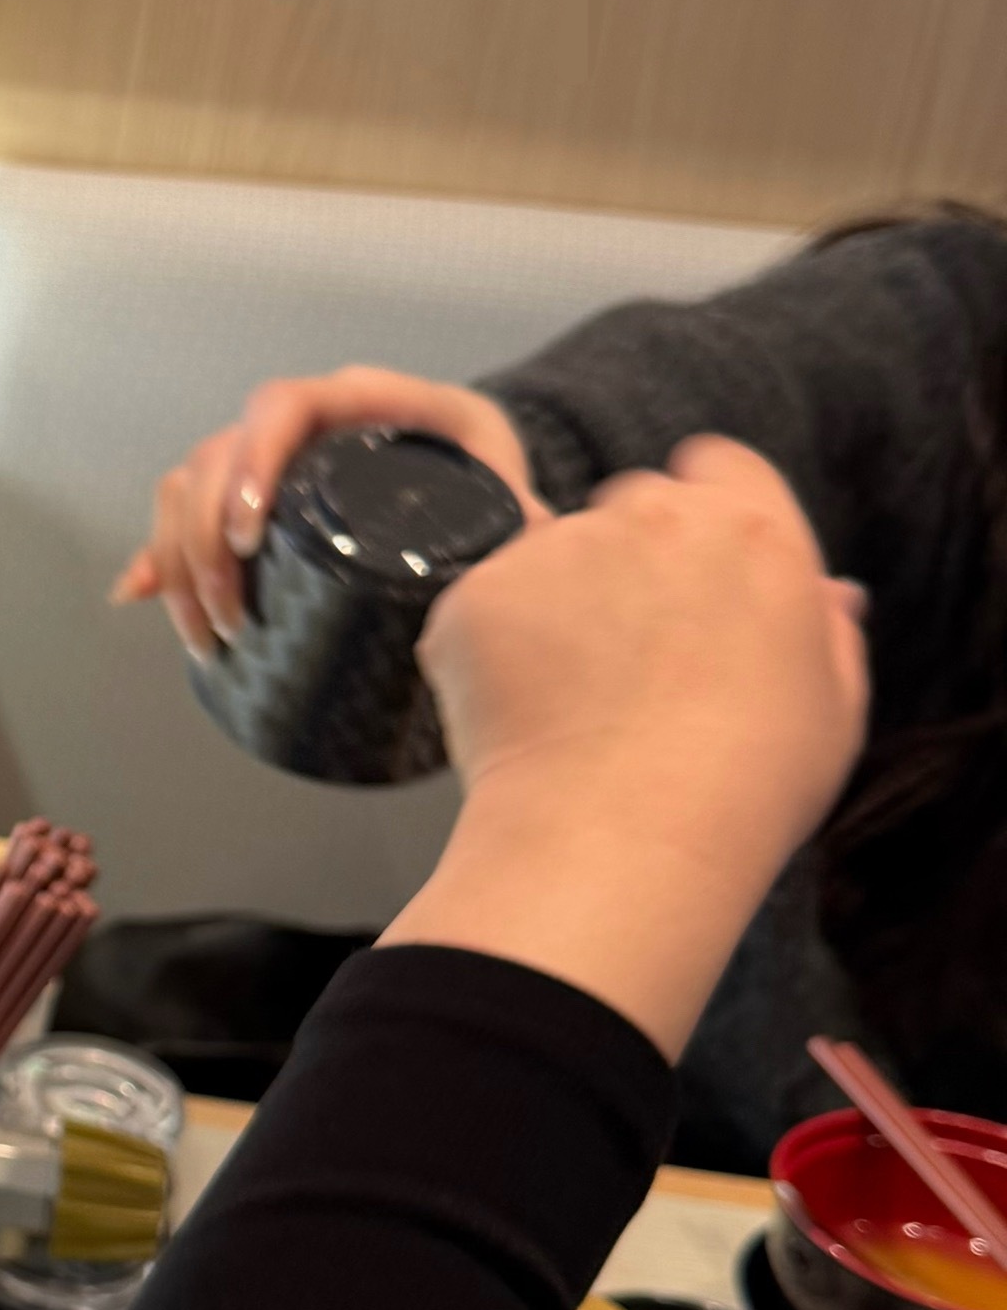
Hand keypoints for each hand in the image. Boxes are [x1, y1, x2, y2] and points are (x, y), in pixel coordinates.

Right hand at [113, 370, 541, 656]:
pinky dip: (161, 556)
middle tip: (230, 614)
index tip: (252, 536)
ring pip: (191, 484)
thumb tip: (532, 551)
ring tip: (209, 635)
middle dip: (205, 537)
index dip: (253, 463)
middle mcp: (311, 423)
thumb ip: (520, 528)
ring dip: (179, 558)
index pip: (286, 404)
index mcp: (370, 403)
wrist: (484, 491)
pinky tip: (142, 594)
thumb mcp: (509, 497)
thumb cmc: (497, 490)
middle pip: (219, 452)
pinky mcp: (256, 501)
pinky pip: (187, 513)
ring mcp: (276, 460)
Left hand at [385, 437, 868, 1057]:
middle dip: (630, 558)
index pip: (720, 466)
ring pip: (551, 549)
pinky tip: (524, 714)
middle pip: (633, 502)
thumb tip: (824, 592)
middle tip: (632, 654)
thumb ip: (824, 631)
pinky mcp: (477, 590)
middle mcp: (654, 518)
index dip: (704, 510)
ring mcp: (558, 548)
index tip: (692, 568)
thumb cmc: (742, 792)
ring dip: (557, 599)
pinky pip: (482, 602)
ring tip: (574, 698)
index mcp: (753, 532)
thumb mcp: (831, 711)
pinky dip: (492, 646)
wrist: (622, 843)